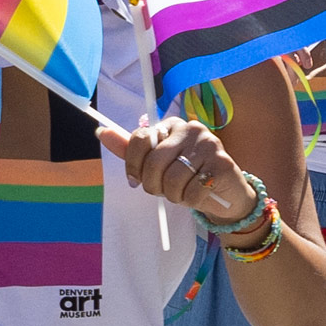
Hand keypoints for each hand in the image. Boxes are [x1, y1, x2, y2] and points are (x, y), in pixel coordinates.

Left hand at [100, 116, 253, 221]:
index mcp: (171, 125)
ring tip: (180, 193)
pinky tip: (196, 196)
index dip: (133, 165)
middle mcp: (191, 129)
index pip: (140, 139)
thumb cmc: (186, 176)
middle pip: (155, 162)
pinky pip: (192, 191)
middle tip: (161, 191)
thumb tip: (101, 132)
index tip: (136, 179)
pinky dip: (189, 201)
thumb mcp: (156, 162)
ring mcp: (209, 145)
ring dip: (172, 195)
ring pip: (173, 178)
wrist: (224, 193)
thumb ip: (130, 149)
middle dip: (152, 185)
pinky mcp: (223, 164)